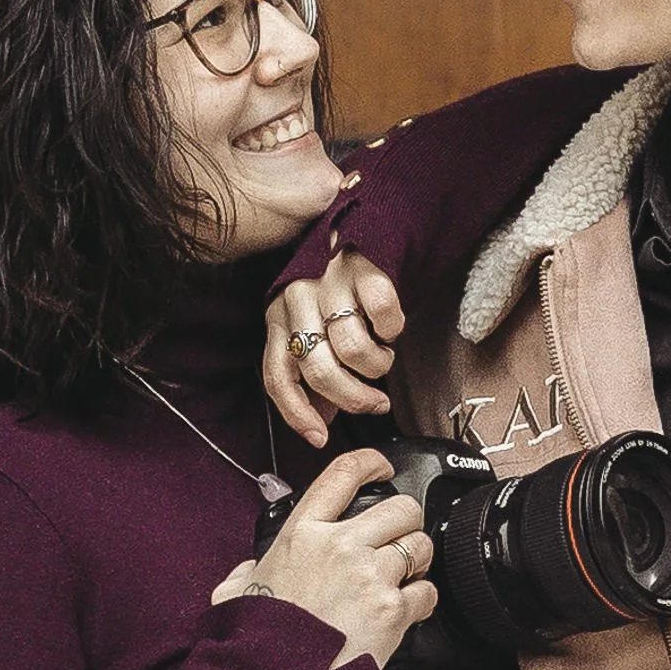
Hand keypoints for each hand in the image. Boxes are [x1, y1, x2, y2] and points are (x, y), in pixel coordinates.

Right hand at [209, 446, 434, 669]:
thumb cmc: (258, 636)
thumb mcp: (238, 589)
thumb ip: (247, 570)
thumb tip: (249, 570)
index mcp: (304, 532)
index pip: (344, 474)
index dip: (371, 463)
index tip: (382, 468)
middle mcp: (340, 546)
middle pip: (400, 508)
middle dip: (406, 523)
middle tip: (398, 540)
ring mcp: (370, 575)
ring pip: (420, 546)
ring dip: (417, 561)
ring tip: (403, 578)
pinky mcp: (392, 609)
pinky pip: (427, 591)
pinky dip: (422, 600)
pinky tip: (404, 610)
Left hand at [264, 248, 405, 446]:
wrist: (359, 232)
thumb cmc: (334, 290)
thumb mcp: (310, 328)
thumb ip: (311, 373)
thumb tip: (320, 421)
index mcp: (277, 317)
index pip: (278, 376)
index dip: (297, 414)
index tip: (319, 437)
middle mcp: (296, 299)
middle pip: (321, 371)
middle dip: (354, 399)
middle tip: (375, 404)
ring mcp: (328, 283)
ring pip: (354, 351)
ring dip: (377, 366)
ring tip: (381, 356)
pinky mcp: (363, 269)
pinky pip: (384, 318)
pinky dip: (392, 331)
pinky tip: (388, 327)